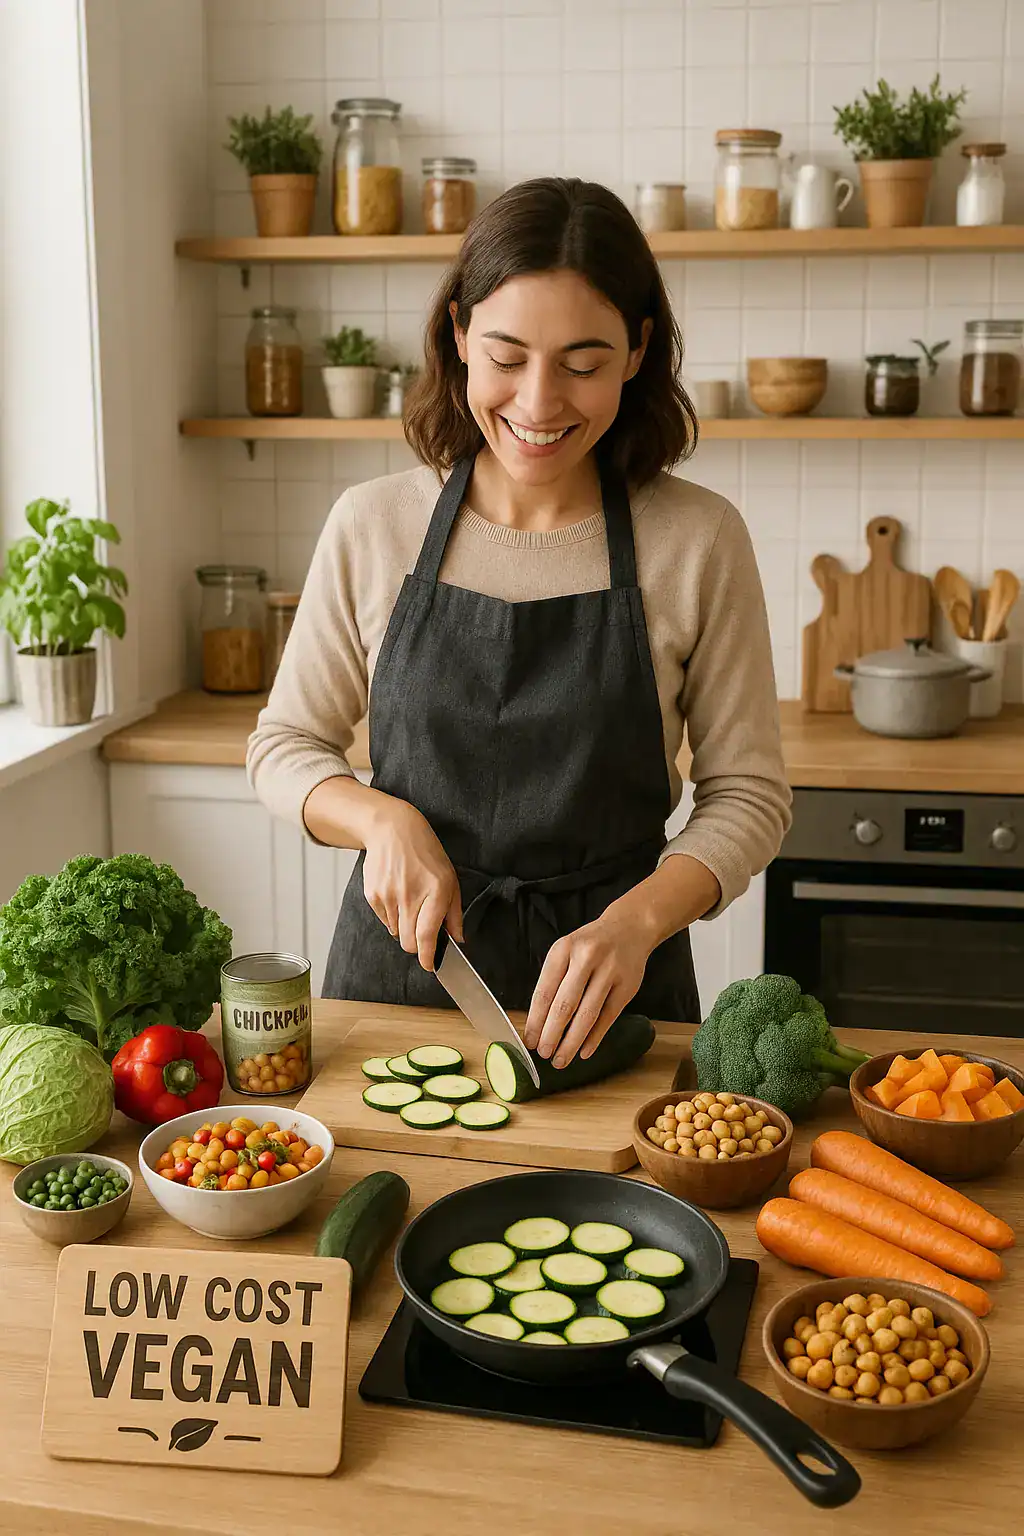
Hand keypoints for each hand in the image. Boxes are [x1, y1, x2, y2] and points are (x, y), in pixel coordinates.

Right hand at [362, 799, 462, 970]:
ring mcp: (388, 895)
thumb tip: (458, 940)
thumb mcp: (450, 879)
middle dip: (416, 945)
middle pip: (409, 942)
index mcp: (435, 891)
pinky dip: (392, 916)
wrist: (392, 830)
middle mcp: (410, 895)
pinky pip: (384, 921)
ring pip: (396, 933)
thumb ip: (454, 913)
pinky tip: (397, 895)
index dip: (427, 956)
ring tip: (410, 903)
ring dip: (405, 927)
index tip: (429, 965)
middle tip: (422, 933)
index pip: (427, 935)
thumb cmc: (425, 853)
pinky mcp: (373, 895)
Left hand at [523, 911, 652, 1068]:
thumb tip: (538, 1023)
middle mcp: (586, 958)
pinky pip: (608, 1017)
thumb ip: (554, 981)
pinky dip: (595, 1037)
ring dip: (572, 1041)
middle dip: (552, 1034)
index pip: (545, 991)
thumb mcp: (566, 951)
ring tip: (561, 1059)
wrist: (630, 927)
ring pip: (587, 1014)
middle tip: (544, 1054)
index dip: (535, 1020)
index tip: (529, 1040)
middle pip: (565, 1005)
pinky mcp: (627, 986)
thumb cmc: (590, 945)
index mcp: (563, 950)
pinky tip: (584, 1051)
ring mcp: (609, 972)